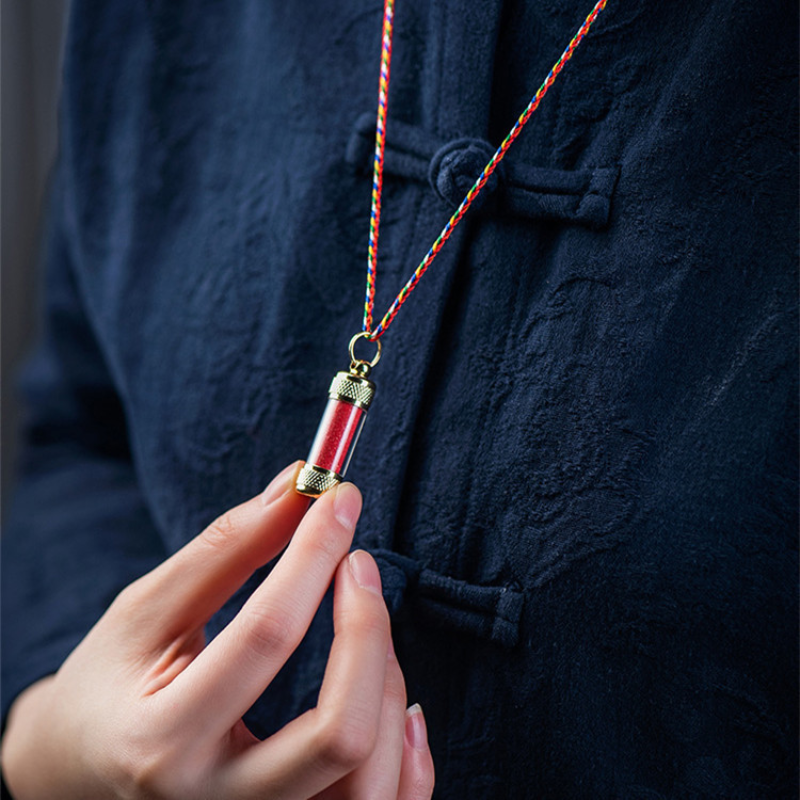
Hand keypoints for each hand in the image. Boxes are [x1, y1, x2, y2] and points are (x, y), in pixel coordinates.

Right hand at [1, 462, 433, 798]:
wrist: (78, 771)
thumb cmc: (107, 683)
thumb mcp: (145, 609)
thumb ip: (224, 550)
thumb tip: (298, 487)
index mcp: (162, 741)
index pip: (266, 638)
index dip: (312, 556)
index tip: (338, 500)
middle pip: (339, 730)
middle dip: (367, 630)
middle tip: (361, 563)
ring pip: (372, 775)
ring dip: (387, 679)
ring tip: (364, 620)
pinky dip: (407, 750)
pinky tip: (392, 692)